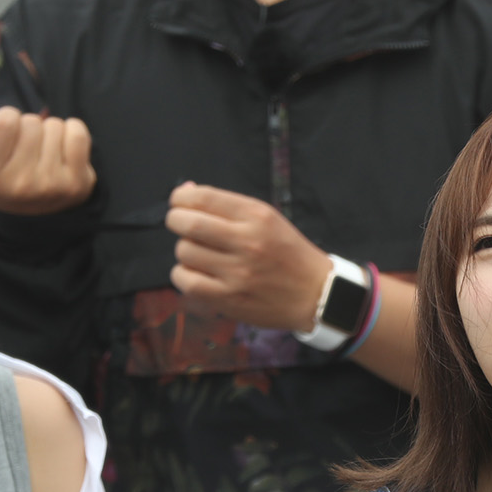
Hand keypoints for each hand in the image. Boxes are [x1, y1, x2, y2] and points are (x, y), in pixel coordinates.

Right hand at [0, 103, 94, 216]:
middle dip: (27, 129)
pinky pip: (78, 132)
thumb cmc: (2, 174)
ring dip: (49, 133)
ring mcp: (52, 187)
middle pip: (31, 122)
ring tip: (41, 156)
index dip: (6, 121)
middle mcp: (20, 186)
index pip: (6, 121)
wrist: (34, 213)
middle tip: (24, 152)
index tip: (4, 139)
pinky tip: (61, 153)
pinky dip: (71, 134)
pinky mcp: (79, 184)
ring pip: (54, 126)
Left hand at [165, 183, 332, 331]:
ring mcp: (237, 272)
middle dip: (176, 220)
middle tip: (181, 226)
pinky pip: (185, 281)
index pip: (202, 197)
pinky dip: (183, 275)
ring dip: (185, 250)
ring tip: (201, 255)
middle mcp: (246, 241)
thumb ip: (226, 206)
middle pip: (186, 223)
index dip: (180, 198)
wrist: (316, 294)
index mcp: (256, 216)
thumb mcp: (267, 219)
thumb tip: (183, 192)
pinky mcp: (229, 299)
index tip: (180, 204)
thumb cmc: (288, 253)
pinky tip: (197, 274)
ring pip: (184, 252)